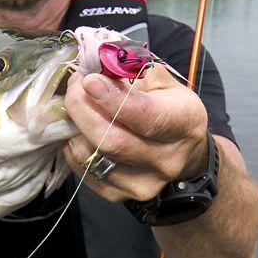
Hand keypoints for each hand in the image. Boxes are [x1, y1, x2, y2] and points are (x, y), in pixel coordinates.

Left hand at [63, 64, 208, 202]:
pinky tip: (78, 130)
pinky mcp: (119, 195)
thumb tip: (95, 62)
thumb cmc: (169, 108)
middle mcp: (166, 159)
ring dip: (73, 126)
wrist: (185, 156)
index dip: (113, 99)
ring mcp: (143, 183)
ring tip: (75, 106)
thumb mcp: (161, 81)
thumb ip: (130, 69)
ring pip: (91, 157)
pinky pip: (83, 170)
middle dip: (82, 109)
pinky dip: (72, 146)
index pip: (146, 116)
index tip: (89, 81)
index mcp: (183, 123)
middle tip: (74, 86)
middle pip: (111, 140)